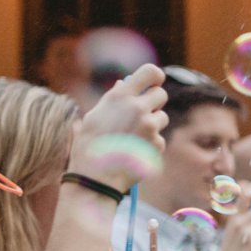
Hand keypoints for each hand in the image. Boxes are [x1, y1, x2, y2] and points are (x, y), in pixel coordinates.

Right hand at [70, 63, 166, 184]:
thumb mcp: (94, 116)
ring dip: (151, 125)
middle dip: (153, 102)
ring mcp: (150, 127)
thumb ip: (114, 99)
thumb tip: (126, 83)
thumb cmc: (89, 146)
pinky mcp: (158, 144)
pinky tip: (133, 153)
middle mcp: (138, 108)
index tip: (152, 83)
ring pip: (161, 118)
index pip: (151, 72)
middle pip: (161, 94)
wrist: (95, 178)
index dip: (154, 77)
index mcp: (120, 97)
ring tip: (131, 137)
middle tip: (140, 113)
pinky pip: (159, 138)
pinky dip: (149, 144)